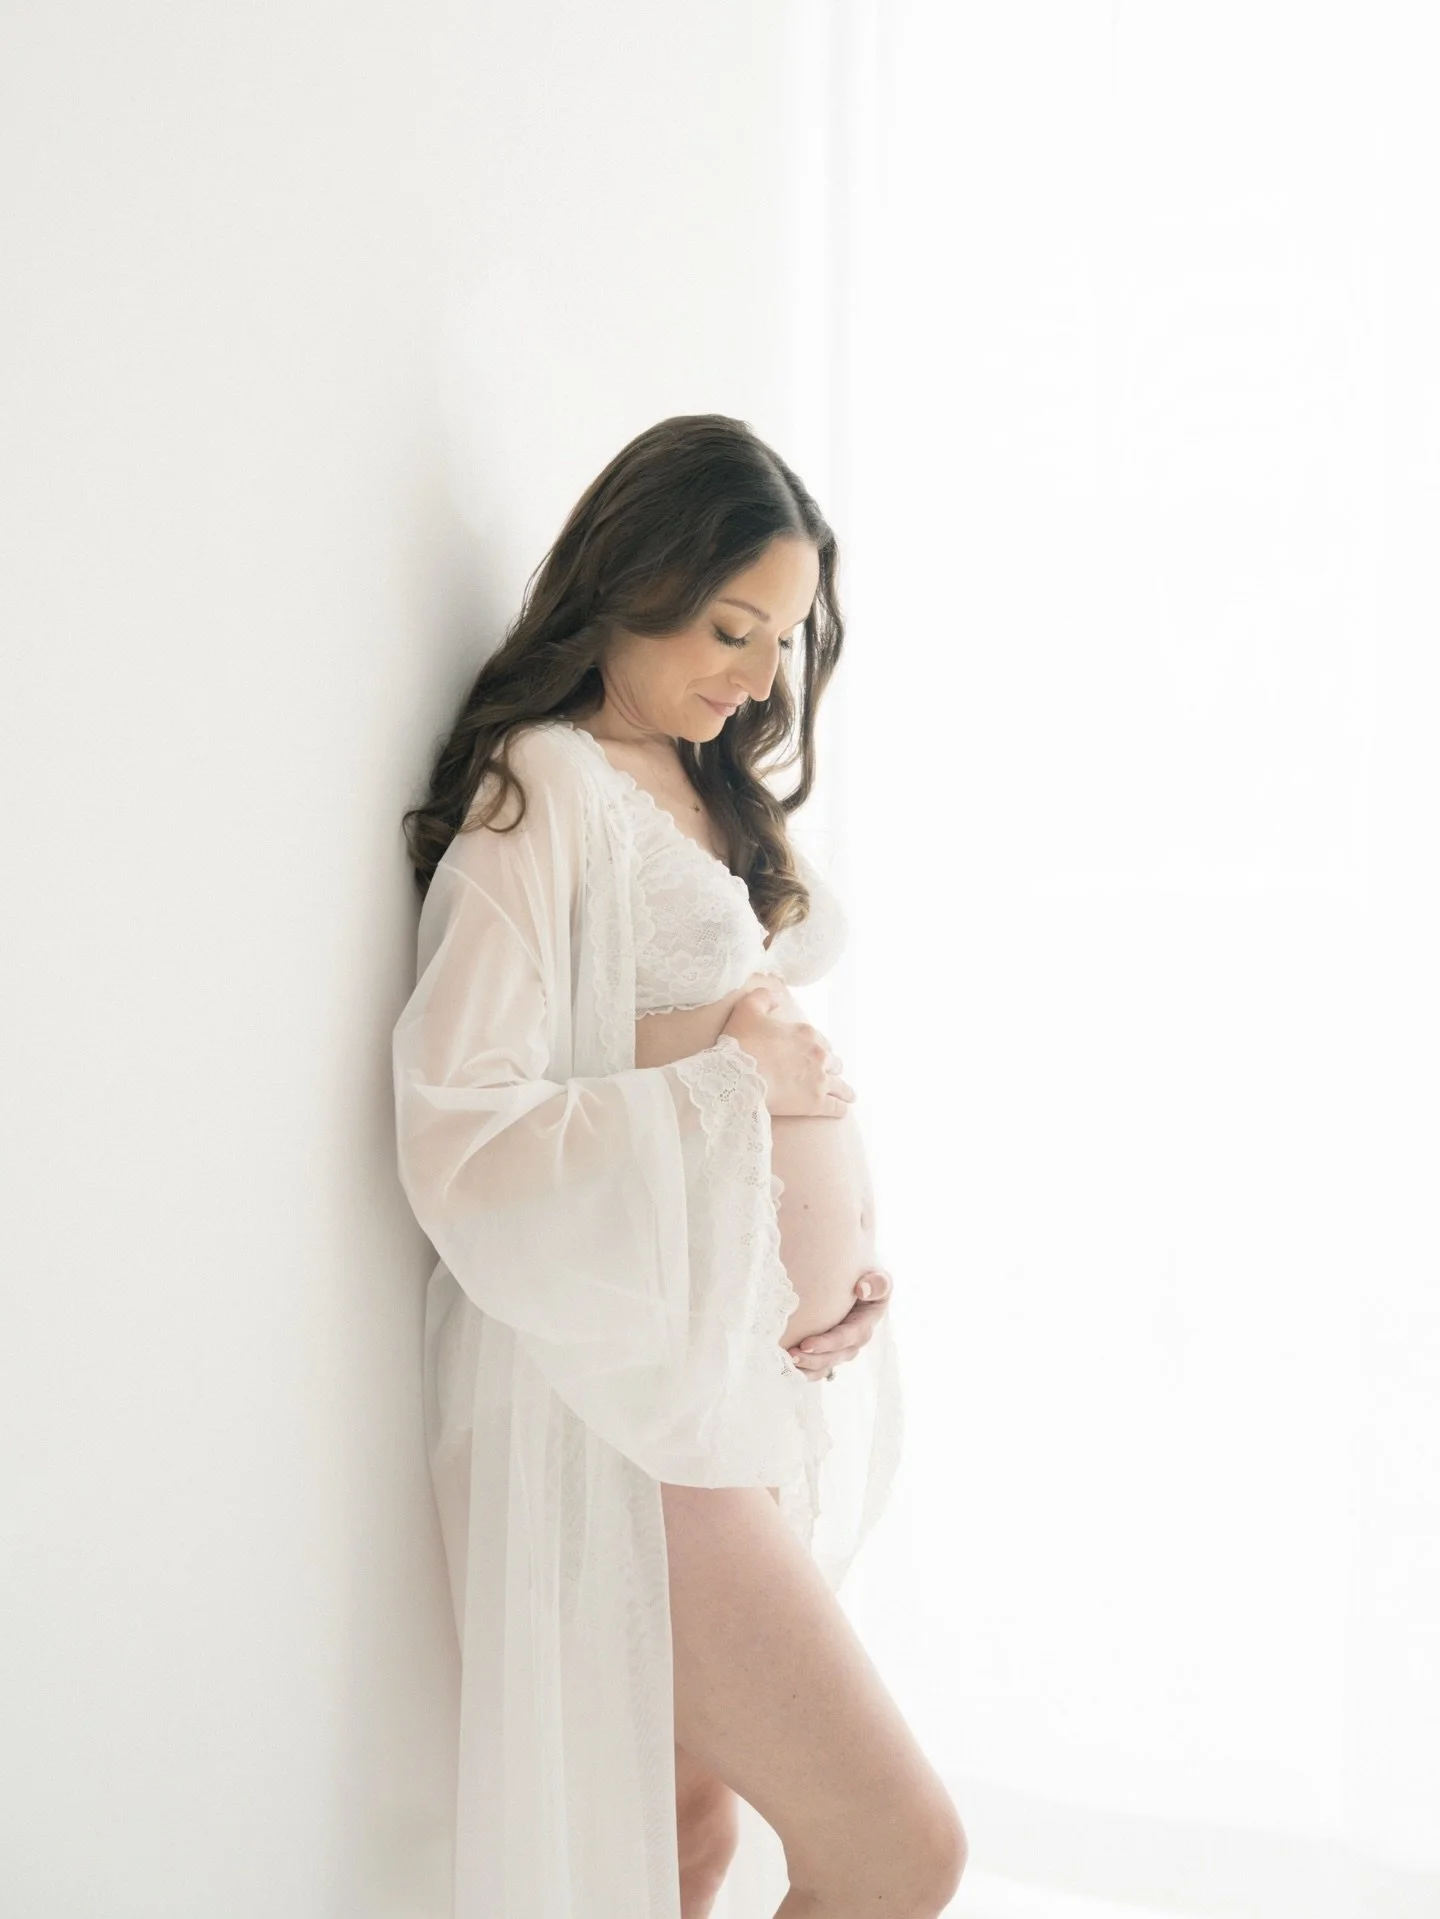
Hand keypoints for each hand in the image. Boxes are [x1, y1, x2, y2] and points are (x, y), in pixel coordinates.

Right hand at [719, 983, 854, 1117]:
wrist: (738, 1076)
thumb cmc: (741, 1043)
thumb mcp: (747, 1008)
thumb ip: (764, 997)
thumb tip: (778, 997)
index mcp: (806, 1033)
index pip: (822, 1041)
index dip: (819, 1049)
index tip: (815, 1056)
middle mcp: (818, 1054)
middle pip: (834, 1062)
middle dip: (831, 1068)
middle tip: (828, 1075)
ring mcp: (820, 1080)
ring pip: (840, 1085)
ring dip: (844, 1090)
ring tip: (848, 1096)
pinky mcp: (816, 1103)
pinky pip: (837, 1107)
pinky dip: (841, 1109)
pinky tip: (843, 1111)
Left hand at [786, 1267, 893, 1379]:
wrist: (845, 1268)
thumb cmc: (860, 1269)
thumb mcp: (875, 1273)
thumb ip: (877, 1281)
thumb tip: (863, 1290)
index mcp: (869, 1319)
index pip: (851, 1335)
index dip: (830, 1342)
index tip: (806, 1343)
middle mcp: (857, 1336)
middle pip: (838, 1354)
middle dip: (815, 1357)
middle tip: (792, 1355)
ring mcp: (843, 1343)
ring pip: (828, 1363)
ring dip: (808, 1365)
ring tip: (787, 1361)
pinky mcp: (829, 1346)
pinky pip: (819, 1365)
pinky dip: (805, 1369)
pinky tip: (787, 1367)